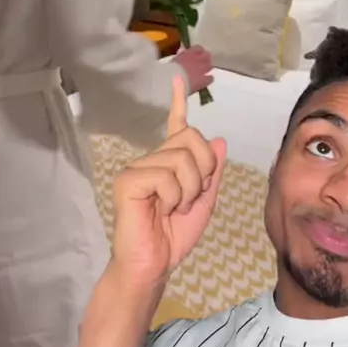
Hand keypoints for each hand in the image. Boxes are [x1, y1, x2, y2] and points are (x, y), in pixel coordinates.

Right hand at [111, 77, 226, 288]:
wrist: (152, 266)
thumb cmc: (173, 237)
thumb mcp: (203, 204)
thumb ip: (212, 174)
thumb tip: (219, 140)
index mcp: (167, 163)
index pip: (175, 126)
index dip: (178, 102)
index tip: (177, 79)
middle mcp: (151, 159)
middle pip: (191, 140)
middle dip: (202, 172)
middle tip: (187, 200)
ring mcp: (137, 167)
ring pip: (182, 159)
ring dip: (188, 191)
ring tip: (172, 209)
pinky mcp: (128, 179)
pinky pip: (165, 176)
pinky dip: (172, 198)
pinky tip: (159, 210)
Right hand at [174, 45, 212, 94]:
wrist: (174, 80)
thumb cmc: (169, 69)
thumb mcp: (173, 61)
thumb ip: (179, 58)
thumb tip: (180, 59)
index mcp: (189, 53)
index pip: (198, 48)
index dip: (198, 51)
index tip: (196, 52)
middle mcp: (198, 59)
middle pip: (206, 56)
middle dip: (205, 58)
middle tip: (203, 61)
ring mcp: (202, 70)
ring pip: (209, 66)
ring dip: (207, 67)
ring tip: (206, 70)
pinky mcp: (204, 80)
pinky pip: (210, 78)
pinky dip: (209, 78)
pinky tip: (208, 79)